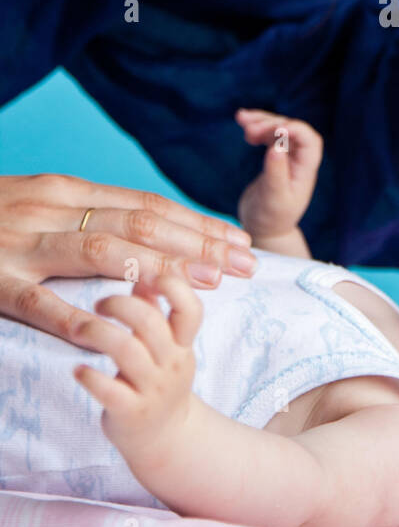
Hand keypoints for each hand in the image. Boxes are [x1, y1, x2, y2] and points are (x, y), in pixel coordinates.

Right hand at [0, 174, 255, 343]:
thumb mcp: (36, 209)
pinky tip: (120, 334)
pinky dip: (84, 320)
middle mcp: (51, 209)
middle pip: (144, 224)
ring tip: (210, 288)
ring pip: (108, 253)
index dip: (198, 223)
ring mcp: (22, 245)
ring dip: (166, 270)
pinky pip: (44, 304)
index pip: (147, 205)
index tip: (239, 241)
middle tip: (247, 264)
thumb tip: (144, 236)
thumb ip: (84, 220)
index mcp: (64, 191)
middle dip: (201, 245)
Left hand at [73, 274, 201, 458]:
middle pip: (150, 322)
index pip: (190, 308)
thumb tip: (142, 271)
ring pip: (126, 350)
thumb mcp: (166, 346)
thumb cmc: (158, 380)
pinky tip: (77, 370)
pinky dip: (88, 375)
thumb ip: (154, 310)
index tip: (144, 274)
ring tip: (78, 329)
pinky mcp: (130, 413)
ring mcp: (153, 390)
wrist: (166, 440)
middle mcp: (172, 364)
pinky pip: (107, 389)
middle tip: (98, 304)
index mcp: (183, 343)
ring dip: (96, 332)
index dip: (172, 285)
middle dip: (119, 304)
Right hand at [235, 112, 322, 238]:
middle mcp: (300, 161)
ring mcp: (288, 157)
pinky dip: (257, 128)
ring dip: (262, 121)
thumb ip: (276, 172)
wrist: (264, 229)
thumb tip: (277, 146)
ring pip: (279, 129)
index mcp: (305, 171)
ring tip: (241, 119)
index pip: (310, 141)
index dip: (295, 129)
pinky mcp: (275, 157)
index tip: (275, 128)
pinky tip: (243, 125)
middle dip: (271, 124)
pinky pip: (269, 135)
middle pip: (292, 130)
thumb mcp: (273, 198)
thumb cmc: (271, 218)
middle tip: (248, 129)